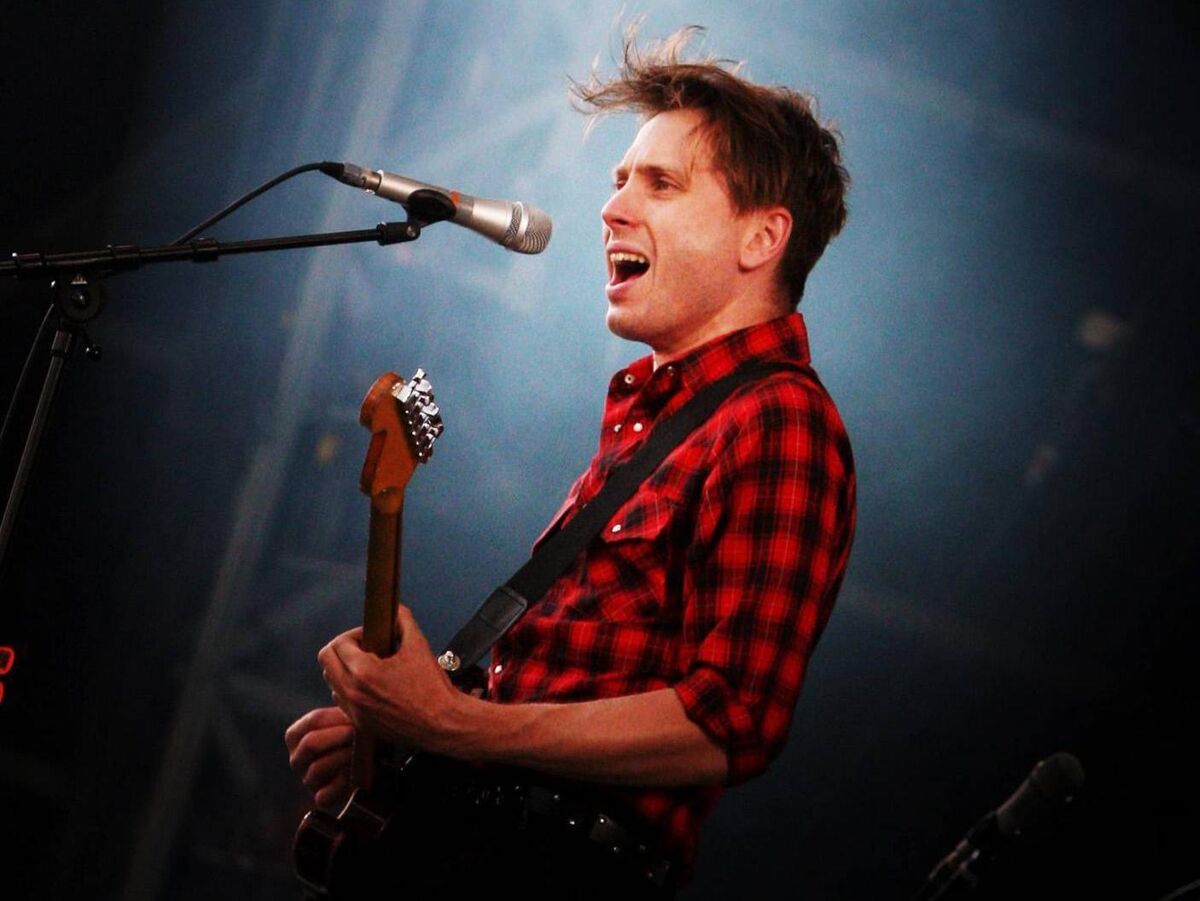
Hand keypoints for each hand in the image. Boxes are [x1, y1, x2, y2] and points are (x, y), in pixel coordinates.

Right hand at [284, 705, 353, 810]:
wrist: (376, 758)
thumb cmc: (362, 733)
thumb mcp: (351, 717)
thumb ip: (345, 708)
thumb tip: (345, 695)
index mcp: (297, 735)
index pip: (313, 722)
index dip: (337, 718)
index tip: (357, 717)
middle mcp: (297, 758)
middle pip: (311, 744)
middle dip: (340, 737)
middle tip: (361, 733)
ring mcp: (307, 780)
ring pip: (318, 768)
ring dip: (344, 758)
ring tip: (362, 751)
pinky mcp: (321, 799)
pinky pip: (324, 796)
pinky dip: (341, 785)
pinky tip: (354, 775)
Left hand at [317, 604, 464, 753]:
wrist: (441, 724)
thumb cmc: (432, 688)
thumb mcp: (419, 646)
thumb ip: (404, 621)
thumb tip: (395, 609)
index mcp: (363, 672)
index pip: (338, 643)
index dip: (355, 634)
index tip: (372, 636)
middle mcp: (352, 693)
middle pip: (325, 660)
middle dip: (343, 648)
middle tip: (365, 647)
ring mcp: (354, 710)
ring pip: (331, 681)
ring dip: (344, 669)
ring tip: (369, 666)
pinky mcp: (360, 723)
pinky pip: (342, 700)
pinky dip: (350, 689)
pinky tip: (372, 686)